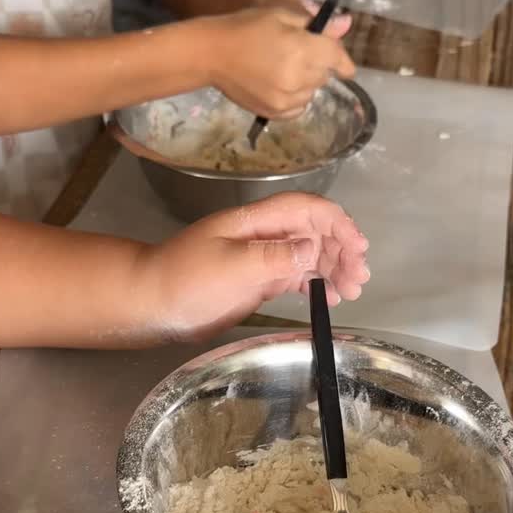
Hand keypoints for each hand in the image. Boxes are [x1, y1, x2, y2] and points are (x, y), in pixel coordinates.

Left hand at [141, 192, 369, 340]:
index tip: (358, 248)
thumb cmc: (186, 280)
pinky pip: (297, 276)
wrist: (152, 302)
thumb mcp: (232, 267)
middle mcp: (263, 235)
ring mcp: (261, 258)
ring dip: (334, 268)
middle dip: (342, 250)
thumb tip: (314, 247)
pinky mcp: (258, 280)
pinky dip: (317, 284)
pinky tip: (330, 297)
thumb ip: (274, 257)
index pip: (307, 210)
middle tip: (360, 278)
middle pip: (314, 231)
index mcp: (256, 221)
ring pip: (310, 255)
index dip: (337, 224)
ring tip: (352, 290)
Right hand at [203, 7, 354, 117]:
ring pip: (312, 92)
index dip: (344, 61)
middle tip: (300, 54)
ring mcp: (286, 99)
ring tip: (287, 69)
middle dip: (319, 64)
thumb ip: (315, 24)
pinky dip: (297, 98)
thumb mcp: (282, 15)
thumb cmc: (247, 26)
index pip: (336, 57)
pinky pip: (299, 109)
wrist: (213, 54)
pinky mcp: (274, 112)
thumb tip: (346, 24)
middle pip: (324, 74)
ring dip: (307, 82)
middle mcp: (298, 78)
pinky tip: (282, 86)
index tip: (347, 67)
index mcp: (303, 50)